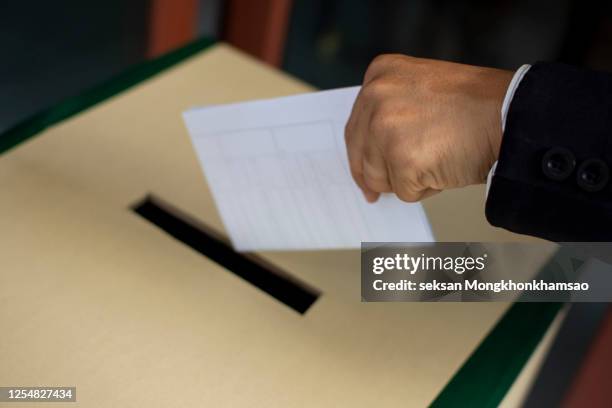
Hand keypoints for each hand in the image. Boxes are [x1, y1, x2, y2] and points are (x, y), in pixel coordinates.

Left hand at [345, 54, 512, 201]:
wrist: (511, 114)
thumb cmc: (476, 105)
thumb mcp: (420, 89)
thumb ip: (391, 111)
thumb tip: (370, 152)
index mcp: (379, 74)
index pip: (355, 127)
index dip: (362, 154)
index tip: (364, 170)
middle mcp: (376, 96)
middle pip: (361, 155)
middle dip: (375, 175)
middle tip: (375, 192)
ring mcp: (386, 128)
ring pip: (379, 177)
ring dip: (405, 179)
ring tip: (436, 159)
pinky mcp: (402, 159)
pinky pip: (404, 192)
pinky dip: (425, 189)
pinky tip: (444, 167)